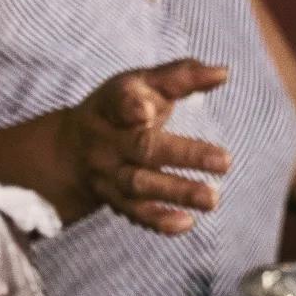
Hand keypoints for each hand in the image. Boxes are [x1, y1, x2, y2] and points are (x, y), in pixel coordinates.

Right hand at [58, 60, 230, 232]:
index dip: (130, 107)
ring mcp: (108, 175)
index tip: (147, 112)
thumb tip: (223, 73)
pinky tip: (187, 222)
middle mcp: (106, 142)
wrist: (70, 151)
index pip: (117, 103)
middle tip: (225, 161)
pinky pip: (135, 213)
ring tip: (212, 198)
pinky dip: (159, 220)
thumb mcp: (141, 84)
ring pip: (140, 185)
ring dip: (177, 192)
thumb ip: (180, 76)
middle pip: (141, 148)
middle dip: (183, 155)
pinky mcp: (114, 201)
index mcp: (111, 106)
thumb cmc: (119, 109)